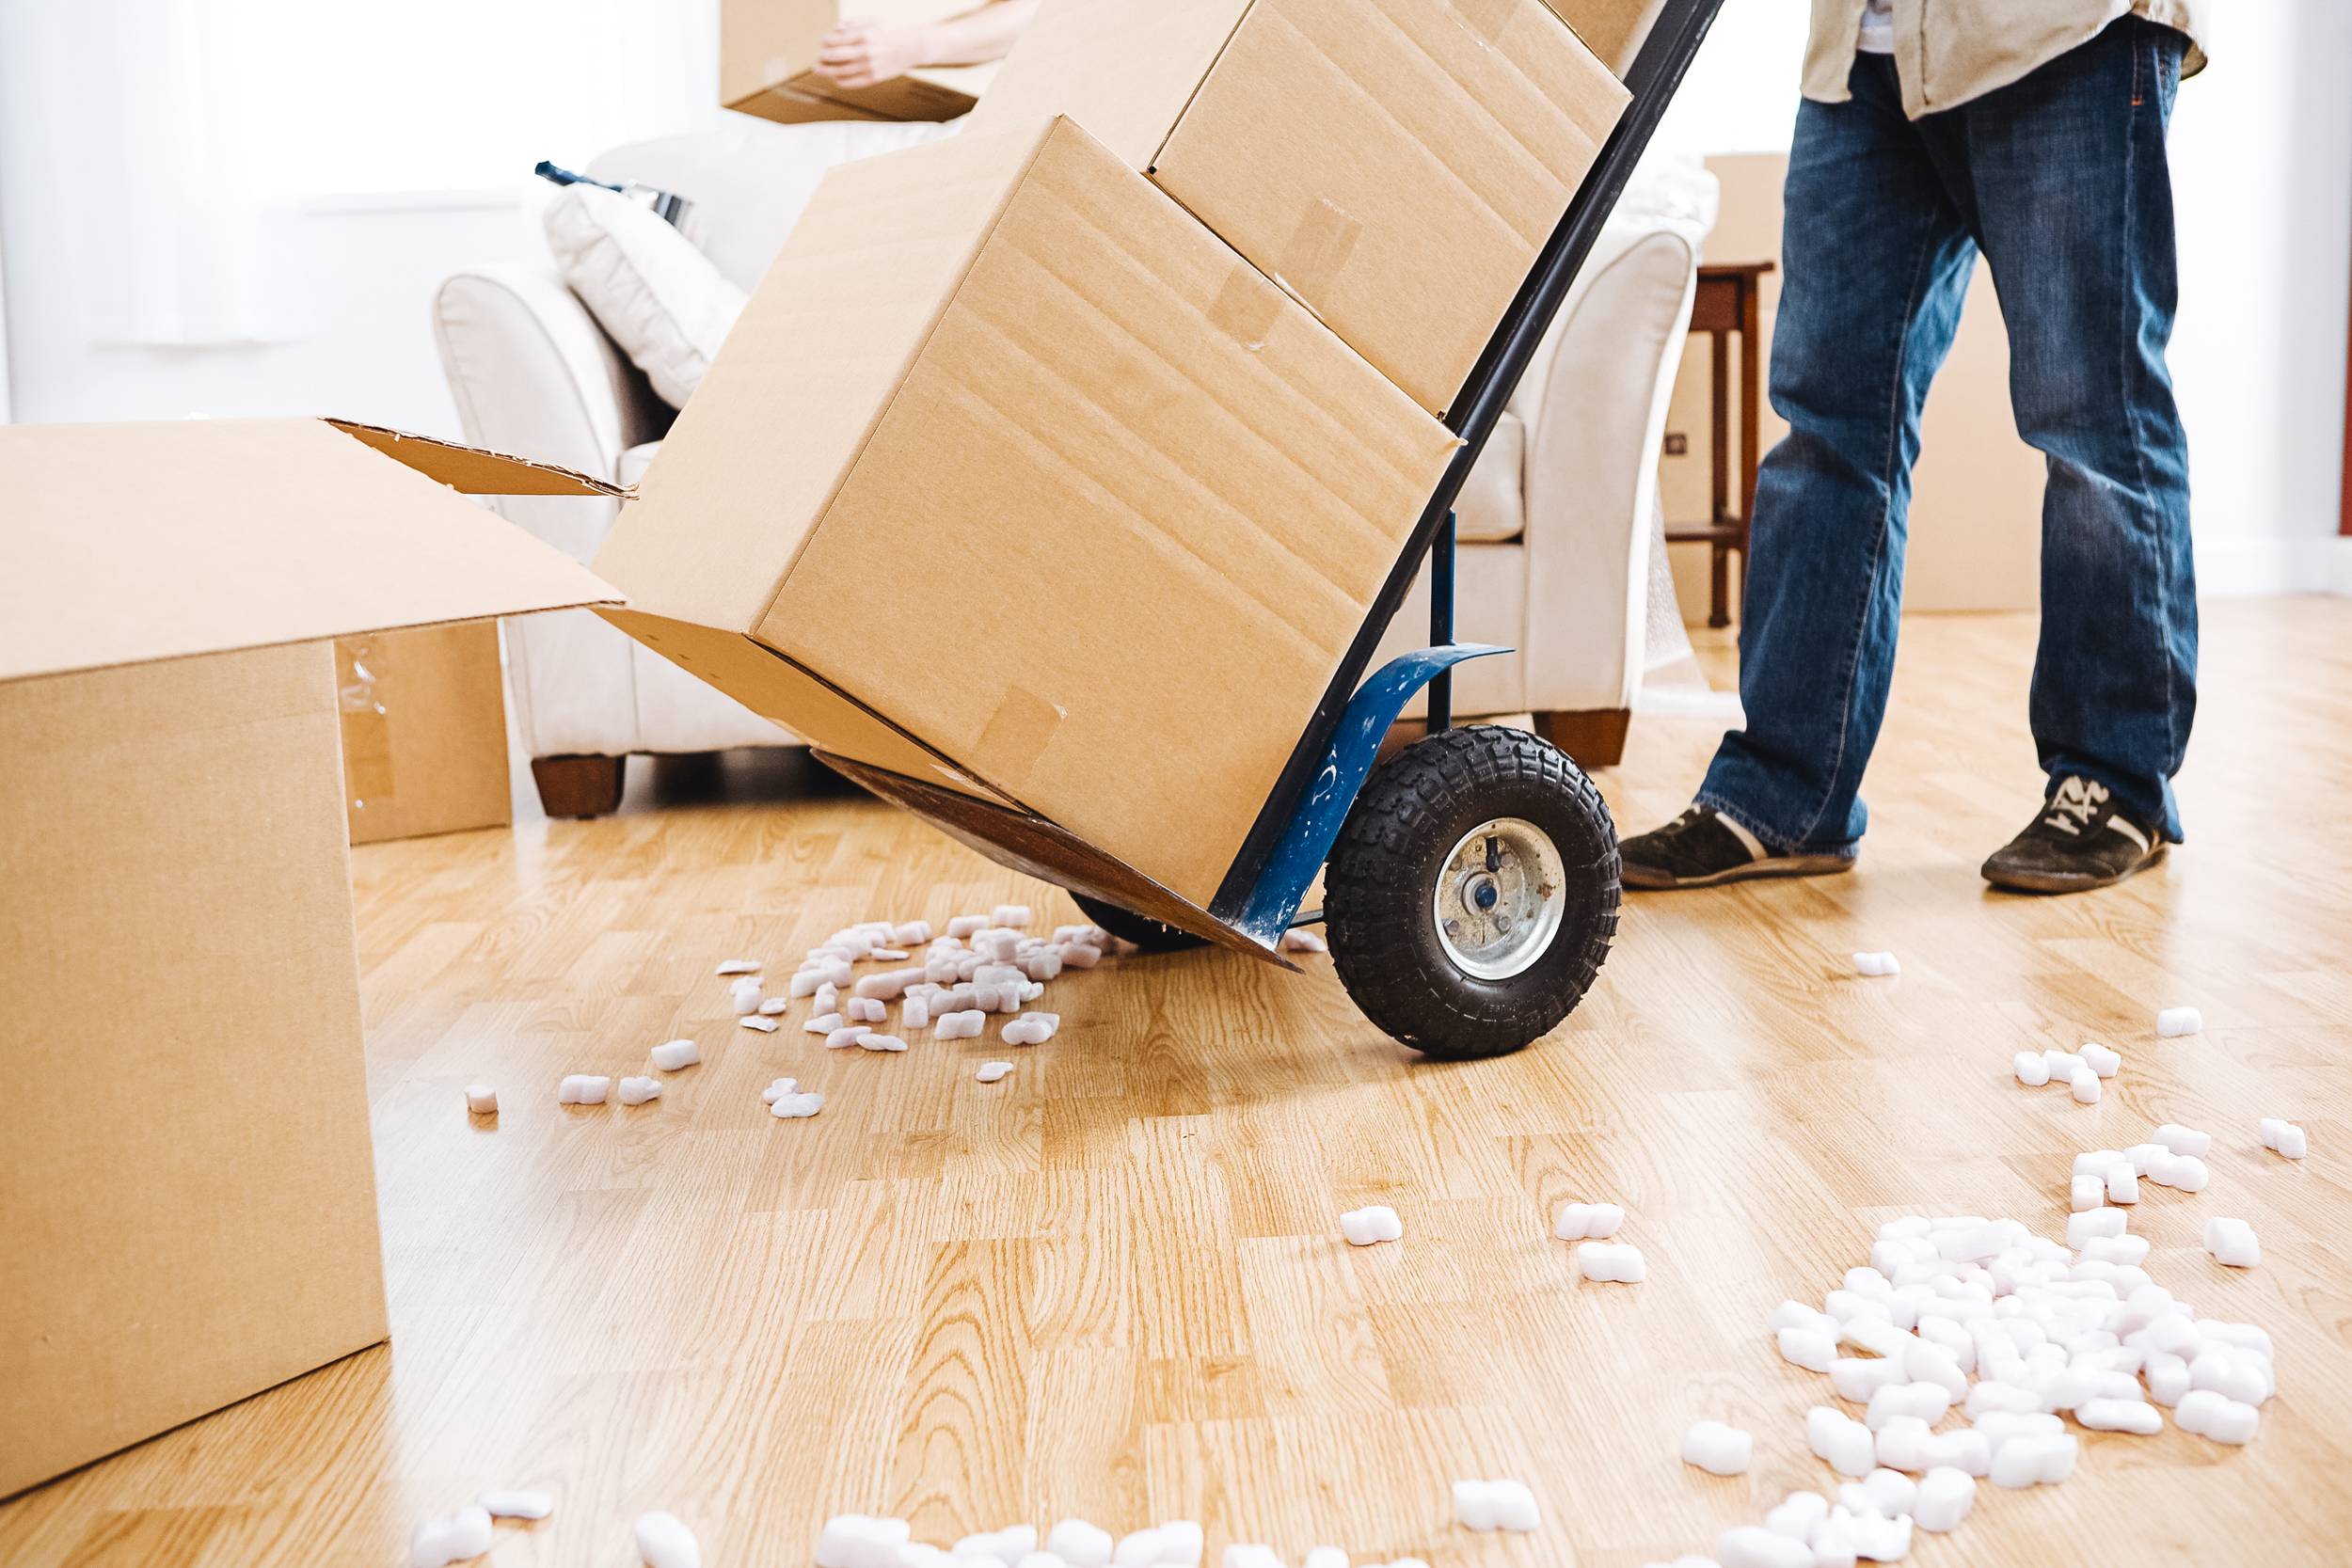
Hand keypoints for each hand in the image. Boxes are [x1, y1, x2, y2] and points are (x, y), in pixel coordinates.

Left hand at [815, 21, 931, 87]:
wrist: (914, 46)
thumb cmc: (893, 31)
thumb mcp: (873, 20)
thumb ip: (854, 24)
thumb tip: (836, 29)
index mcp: (863, 35)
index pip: (835, 40)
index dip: (825, 42)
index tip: (823, 43)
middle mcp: (865, 51)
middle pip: (834, 56)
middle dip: (822, 57)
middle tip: (818, 58)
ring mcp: (870, 66)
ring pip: (840, 71)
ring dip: (827, 71)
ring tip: (820, 69)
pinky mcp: (875, 78)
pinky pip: (852, 83)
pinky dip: (840, 82)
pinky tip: (835, 78)